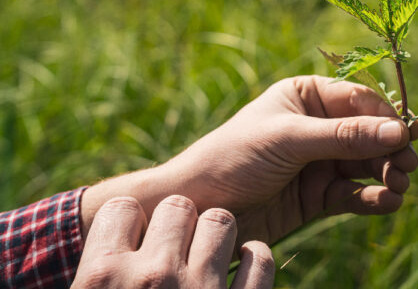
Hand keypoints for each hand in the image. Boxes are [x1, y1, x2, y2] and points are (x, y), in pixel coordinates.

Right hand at [72, 195, 273, 288]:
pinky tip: (241, 269)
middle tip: (175, 250)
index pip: (122, 209)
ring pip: (219, 221)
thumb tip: (92, 248)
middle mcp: (153, 277)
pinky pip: (258, 259)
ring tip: (208, 258)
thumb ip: (101, 272)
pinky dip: (254, 258)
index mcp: (104, 276)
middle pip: (177, 207)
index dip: (132, 223)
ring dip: (217, 236)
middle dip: (179, 222)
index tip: (137, 238)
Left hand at [81, 76, 417, 245]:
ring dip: (388, 174)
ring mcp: (320, 162)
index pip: (359, 99)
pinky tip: (389, 202)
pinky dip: (375, 198)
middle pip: (370, 133)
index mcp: (308, 96)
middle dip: (391, 149)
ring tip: (399, 186)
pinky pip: (356, 194)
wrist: (201, 209)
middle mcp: (318, 126)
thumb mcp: (290, 139)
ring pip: (368, 165)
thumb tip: (399, 131)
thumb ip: (344, 136)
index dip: (387, 116)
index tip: (408, 134)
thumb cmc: (234, 157)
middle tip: (407, 166)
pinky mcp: (319, 196)